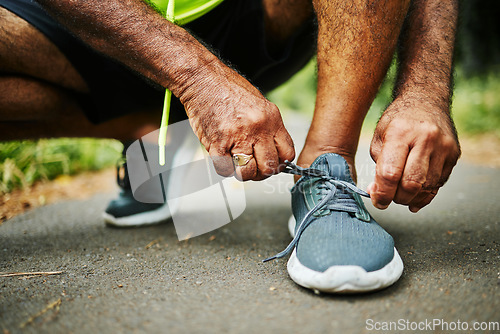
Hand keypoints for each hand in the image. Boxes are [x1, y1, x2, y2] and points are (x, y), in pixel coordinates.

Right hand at [180, 65, 294, 180]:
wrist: (202, 79)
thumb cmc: (228, 89)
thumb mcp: (259, 104)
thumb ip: (268, 127)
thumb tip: (272, 150)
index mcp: (271, 119)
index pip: (287, 153)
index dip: (280, 163)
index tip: (272, 163)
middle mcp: (257, 129)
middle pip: (268, 167)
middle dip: (262, 172)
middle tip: (254, 167)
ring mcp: (237, 137)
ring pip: (247, 172)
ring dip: (243, 173)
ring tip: (238, 164)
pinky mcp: (217, 144)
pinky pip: (225, 169)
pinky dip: (224, 168)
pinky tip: (224, 158)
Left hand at [368, 98, 460, 211]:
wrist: (425, 100)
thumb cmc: (397, 121)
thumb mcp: (379, 138)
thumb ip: (377, 167)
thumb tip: (377, 193)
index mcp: (401, 133)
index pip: (390, 173)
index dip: (382, 193)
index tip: (377, 201)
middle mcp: (425, 139)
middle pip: (411, 184)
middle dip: (397, 198)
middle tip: (389, 197)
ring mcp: (443, 146)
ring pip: (427, 186)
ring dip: (411, 197)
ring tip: (401, 193)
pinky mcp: (454, 154)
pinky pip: (439, 183)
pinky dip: (425, 193)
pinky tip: (415, 195)